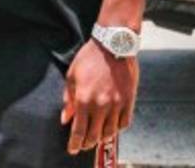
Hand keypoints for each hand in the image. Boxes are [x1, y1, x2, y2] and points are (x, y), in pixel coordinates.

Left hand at [60, 40, 138, 154]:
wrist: (113, 44)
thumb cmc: (90, 58)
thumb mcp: (72, 76)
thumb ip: (68, 100)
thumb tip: (65, 118)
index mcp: (83, 99)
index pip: (78, 131)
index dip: (74, 143)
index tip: (72, 149)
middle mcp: (100, 105)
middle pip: (94, 136)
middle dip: (87, 143)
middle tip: (83, 145)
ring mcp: (116, 104)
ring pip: (110, 133)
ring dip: (102, 138)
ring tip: (97, 136)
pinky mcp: (129, 101)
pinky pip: (124, 123)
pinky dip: (117, 129)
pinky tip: (111, 126)